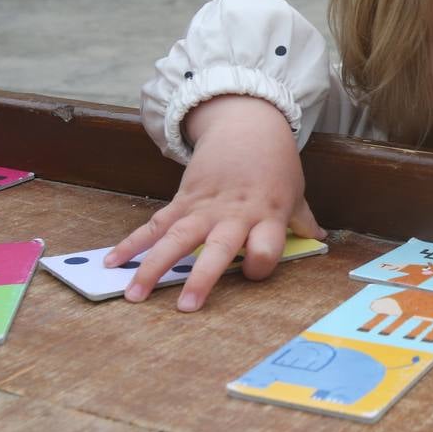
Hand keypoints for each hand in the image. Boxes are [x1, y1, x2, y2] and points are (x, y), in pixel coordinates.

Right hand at [105, 95, 321, 310]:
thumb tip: (321, 237)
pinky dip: (132, 243)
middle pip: (218, 247)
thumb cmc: (275, 164)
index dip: (260, 261)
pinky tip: (112, 262)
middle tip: (185, 306)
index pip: (267, 245)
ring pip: (177, 238)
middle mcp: (235, 214)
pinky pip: (155, 224)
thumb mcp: (294, 190)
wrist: (247, 124)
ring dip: (153, 266)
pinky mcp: (183, 199)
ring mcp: (205, 207)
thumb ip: (302, 218)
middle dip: (201, 277)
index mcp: (267, 215)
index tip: (251, 272)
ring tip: (134, 294)